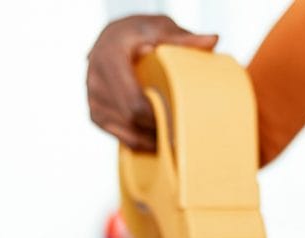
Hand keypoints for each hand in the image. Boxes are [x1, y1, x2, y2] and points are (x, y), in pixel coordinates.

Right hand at [86, 15, 216, 150]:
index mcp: (108, 57)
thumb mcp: (160, 28)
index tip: (183, 123)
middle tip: (185, 136)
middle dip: (159, 129)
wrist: (113, 39)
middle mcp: (94, 79)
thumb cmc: (138, 32)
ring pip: (127, 131)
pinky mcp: (95, 113)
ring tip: (176, 139)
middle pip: (131, 119)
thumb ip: (183, 38)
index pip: (134, 101)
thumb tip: (213, 40)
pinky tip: (159, 140)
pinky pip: (121, 136)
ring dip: (152, 138)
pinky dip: (141, 141)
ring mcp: (92, 99)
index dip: (159, 117)